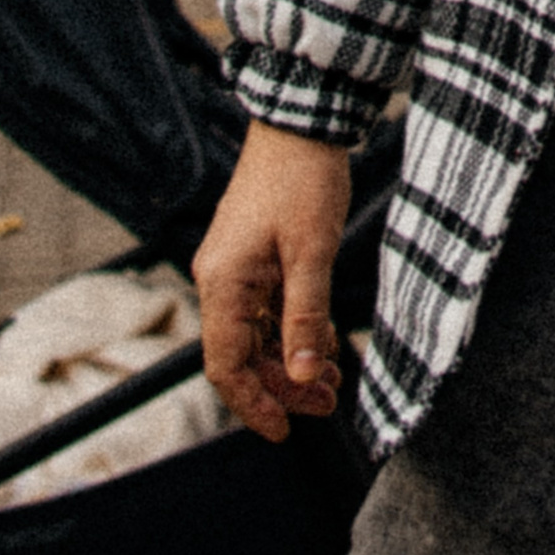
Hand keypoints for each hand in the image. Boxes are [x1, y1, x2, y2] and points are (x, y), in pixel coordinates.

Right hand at [193, 121, 351, 439]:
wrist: (302, 123)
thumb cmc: (305, 180)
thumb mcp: (313, 250)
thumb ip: (306, 314)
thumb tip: (300, 376)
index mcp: (224, 284)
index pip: (227, 366)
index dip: (254, 404)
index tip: (285, 432)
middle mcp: (221, 282)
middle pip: (243, 354)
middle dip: (282, 385)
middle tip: (328, 404)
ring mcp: (237, 269)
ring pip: (258, 334)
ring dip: (291, 359)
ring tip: (333, 381)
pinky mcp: (255, 257)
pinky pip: (269, 308)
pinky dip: (294, 329)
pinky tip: (324, 345)